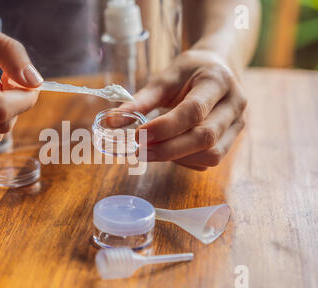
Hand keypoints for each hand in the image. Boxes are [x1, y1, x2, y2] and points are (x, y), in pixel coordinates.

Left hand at [121, 50, 246, 170]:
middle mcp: (235, 104)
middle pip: (205, 138)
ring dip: (178, 158)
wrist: (220, 66)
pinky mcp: (234, 138)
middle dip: (169, 149)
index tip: (137, 135)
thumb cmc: (189, 72)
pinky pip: (211, 160)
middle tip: (139, 151)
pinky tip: (169, 151)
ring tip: (152, 150)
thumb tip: (109, 121)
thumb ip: (140, 100)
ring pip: (211, 154)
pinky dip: (187, 161)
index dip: (164, 127)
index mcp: (218, 81)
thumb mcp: (165, 78)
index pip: (193, 111)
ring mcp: (238, 123)